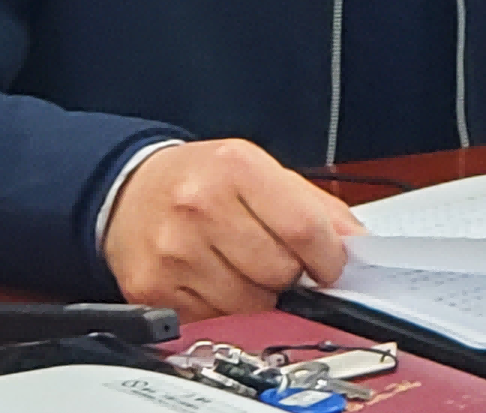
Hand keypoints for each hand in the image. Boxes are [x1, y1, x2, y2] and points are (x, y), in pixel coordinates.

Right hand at [101, 139, 363, 319]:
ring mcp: (174, 250)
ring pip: (251, 303)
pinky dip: (225, 307)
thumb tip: (355, 246)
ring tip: (239, 263)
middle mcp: (200, 205)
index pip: (303, 228)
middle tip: (273, 255)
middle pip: (279, 270)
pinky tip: (212, 276)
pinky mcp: (154, 289)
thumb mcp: (260, 170)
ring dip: (258, 293)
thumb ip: (314, 207)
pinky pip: (216, 319)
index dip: (328, 256)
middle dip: (289, 272)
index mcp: (235, 167)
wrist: (130, 191)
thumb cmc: (200, 179)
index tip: (330, 264)